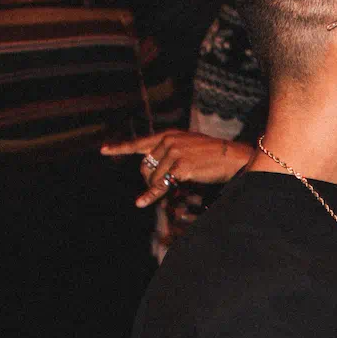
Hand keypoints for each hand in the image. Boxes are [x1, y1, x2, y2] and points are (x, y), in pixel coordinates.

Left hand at [101, 131, 253, 207]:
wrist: (232, 157)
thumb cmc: (213, 154)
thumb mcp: (189, 145)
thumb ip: (169, 151)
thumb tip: (151, 168)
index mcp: (169, 135)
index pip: (141, 142)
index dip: (121, 147)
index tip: (104, 150)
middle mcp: (168, 141)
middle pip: (145, 166)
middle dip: (150, 179)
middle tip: (164, 184)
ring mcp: (174, 153)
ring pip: (153, 178)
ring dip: (160, 187)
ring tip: (177, 184)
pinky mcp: (180, 167)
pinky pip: (160, 186)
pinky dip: (151, 195)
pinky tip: (142, 202)